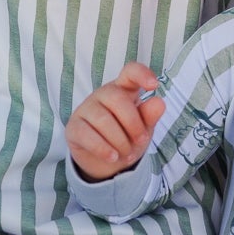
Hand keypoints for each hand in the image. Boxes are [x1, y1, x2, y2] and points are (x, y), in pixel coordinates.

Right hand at [65, 62, 163, 181]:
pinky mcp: (74, 127)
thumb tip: (159, 103)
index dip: (141, 74)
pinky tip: (112, 157)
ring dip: (119, 141)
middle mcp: (103, 95)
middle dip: (133, 123)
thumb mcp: (143, 128)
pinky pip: (86, 135)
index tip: (154, 85)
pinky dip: (102, 148)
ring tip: (127, 154)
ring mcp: (86, 109)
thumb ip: (149, 115)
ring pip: (102, 120)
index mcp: (123, 89)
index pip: (130, 72)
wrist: (106, 162)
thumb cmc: (127, 137)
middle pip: (116, 98)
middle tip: (140, 141)